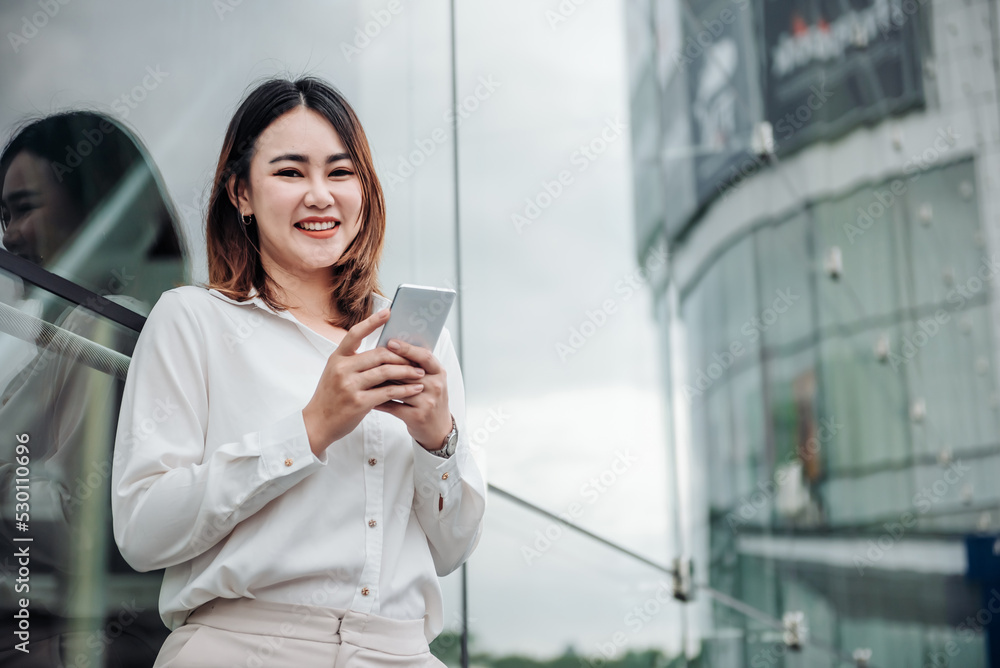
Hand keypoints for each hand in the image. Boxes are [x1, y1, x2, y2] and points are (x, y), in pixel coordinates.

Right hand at [302, 309, 425, 456]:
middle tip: (416, 358)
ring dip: (406, 372)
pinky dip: (404, 389)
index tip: (388, 312)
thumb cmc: (331, 397)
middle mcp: (342, 369)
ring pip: (385, 372)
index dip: (372, 322)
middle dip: (401, 356)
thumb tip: (385, 352)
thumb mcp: (336, 373)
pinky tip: (415, 388)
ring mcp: (349, 385)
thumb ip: (355, 362)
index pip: (355, 334)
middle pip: (378, 354)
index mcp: (337, 358)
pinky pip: (387, 392)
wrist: (317, 423)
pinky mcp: (358, 402)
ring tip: (420, 373)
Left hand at [372, 338, 450, 449]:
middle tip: (369, 358)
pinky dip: (378, 401)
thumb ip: (416, 366)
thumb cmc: (429, 399)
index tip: (390, 342)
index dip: (407, 348)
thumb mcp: (430, 380)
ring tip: (364, 376)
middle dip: (388, 365)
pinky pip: (393, 406)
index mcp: (439, 372)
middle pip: (408, 371)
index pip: (424, 356)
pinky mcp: (417, 417)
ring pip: (398, 388)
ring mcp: (427, 402)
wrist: (438, 429)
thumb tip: (391, 347)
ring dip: (380, 383)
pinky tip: (367, 397)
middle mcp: (436, 386)